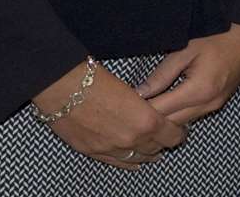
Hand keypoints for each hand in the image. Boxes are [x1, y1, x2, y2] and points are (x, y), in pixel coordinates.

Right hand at [35, 60, 186, 169]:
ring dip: (146, 153)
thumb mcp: (128, 88)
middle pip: (156, 148)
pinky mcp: (92, 151)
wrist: (60, 84)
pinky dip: (128, 162)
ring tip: (152, 151)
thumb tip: (146, 110)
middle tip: (164, 135)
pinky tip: (134, 162)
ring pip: (137, 158)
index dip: (178, 132)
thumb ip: (142, 106)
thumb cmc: (93, 77)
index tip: (178, 128)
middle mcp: (131, 140)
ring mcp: (111, 148)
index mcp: (145, 121)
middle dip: (162, 142)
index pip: (172, 135)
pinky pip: (116, 162)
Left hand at [137, 24, 239, 125]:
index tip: (123, 106)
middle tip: (128, 111)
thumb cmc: (217, 37)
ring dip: (163, 120)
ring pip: (181, 123)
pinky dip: (175, 115)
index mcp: (198, 91)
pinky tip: (162, 107)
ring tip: (142, 110)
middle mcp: (207, 105)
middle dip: (150, 119)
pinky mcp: (216, 105)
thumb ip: (163, 73)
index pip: (162, 110)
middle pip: (171, 123)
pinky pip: (191, 117)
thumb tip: (141, 92)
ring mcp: (213, 107)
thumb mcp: (185, 50)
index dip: (141, 110)